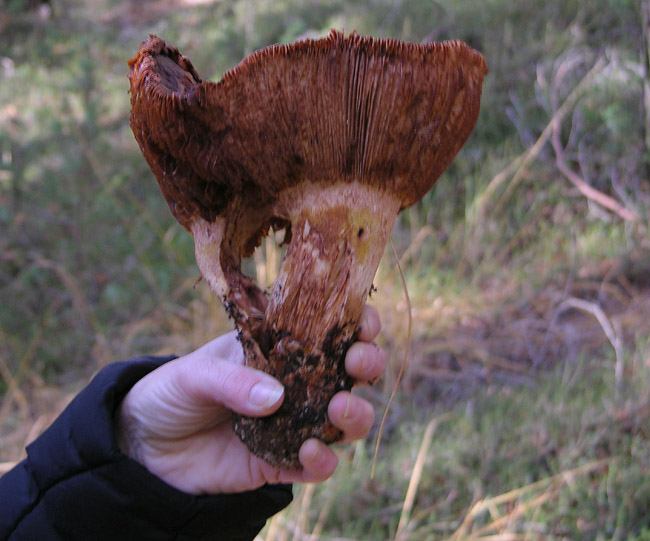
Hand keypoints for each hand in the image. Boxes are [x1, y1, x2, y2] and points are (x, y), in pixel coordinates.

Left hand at [114, 306, 385, 494]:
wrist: (143, 447)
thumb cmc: (170, 392)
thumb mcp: (193, 374)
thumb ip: (232, 381)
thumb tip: (276, 398)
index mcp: (281, 347)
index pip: (330, 329)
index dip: (357, 323)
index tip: (363, 323)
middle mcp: (297, 383)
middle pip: (352, 372)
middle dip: (367, 364)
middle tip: (356, 364)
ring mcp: (294, 423)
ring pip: (346, 419)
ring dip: (356, 414)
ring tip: (338, 410)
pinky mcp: (282, 462)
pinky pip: (318, 465)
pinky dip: (324, 461)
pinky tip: (310, 452)